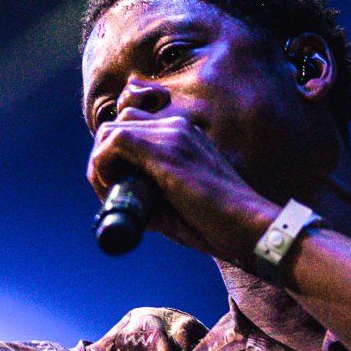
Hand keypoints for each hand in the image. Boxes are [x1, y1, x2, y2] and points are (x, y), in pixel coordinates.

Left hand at [86, 109, 275, 263]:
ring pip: (111, 129)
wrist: (249, 228)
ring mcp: (172, 135)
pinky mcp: (165, 151)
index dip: (116, 155)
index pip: (133, 126)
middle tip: (110, 190)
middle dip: (104, 156)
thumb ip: (152, 197)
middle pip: (118, 122)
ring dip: (101, 161)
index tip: (118, 187)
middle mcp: (177, 127)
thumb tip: (125, 204)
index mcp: (184, 135)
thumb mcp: (178, 204)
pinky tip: (113, 189)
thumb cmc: (218, 224)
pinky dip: (102, 165)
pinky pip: (114, 142)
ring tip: (111, 192)